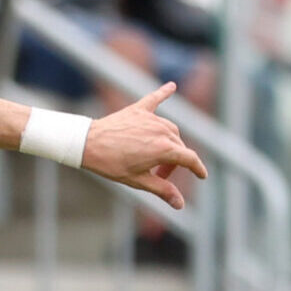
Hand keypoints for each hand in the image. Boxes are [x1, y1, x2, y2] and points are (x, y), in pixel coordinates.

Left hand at [84, 84, 207, 209]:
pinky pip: (155, 99)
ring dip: (169, 143)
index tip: (202, 175)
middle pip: (178, 146)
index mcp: (164, 149)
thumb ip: (162, 190)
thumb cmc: (111, 165)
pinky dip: (163, 93)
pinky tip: (172, 86)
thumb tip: (180, 204)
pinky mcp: (138, 110)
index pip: (189, 159)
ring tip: (155, 158)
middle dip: (173, 163)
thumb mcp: (138, 181)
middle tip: (158, 175)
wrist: (88, 144)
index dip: (198, 169)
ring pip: (170, 130)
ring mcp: (150, 118)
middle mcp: (161, 130)